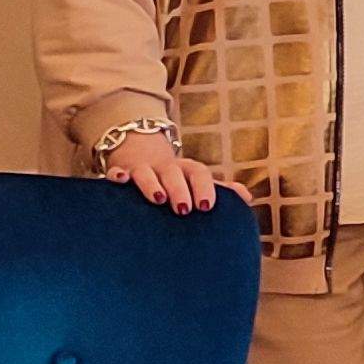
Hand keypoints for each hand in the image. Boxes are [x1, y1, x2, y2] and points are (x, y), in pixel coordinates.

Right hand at [101, 130, 242, 213]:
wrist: (142, 154)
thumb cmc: (177, 177)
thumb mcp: (197, 180)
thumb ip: (220, 189)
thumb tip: (246, 198)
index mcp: (188, 169)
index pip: (199, 173)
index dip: (205, 187)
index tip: (207, 206)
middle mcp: (166, 167)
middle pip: (174, 172)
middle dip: (180, 189)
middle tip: (184, 209)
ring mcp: (143, 168)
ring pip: (147, 172)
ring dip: (152, 183)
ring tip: (158, 198)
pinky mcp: (121, 171)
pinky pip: (116, 171)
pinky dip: (117, 175)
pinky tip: (119, 181)